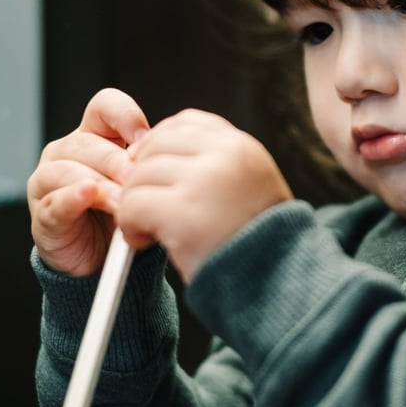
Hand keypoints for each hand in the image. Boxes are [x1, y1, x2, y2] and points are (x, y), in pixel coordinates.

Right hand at [27, 88, 149, 276]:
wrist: (105, 260)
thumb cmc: (125, 214)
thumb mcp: (141, 185)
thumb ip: (148, 166)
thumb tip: (165, 154)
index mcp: (95, 135)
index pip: (105, 106)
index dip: (125, 116)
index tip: (146, 139)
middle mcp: (67, 151)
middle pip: (87, 142)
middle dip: (116, 161)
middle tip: (137, 179)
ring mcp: (48, 181)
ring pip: (68, 170)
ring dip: (99, 184)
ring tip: (121, 201)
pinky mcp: (42, 213)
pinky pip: (54, 201)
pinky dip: (71, 198)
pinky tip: (87, 197)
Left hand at [117, 109, 292, 281]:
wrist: (276, 283)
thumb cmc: (255, 243)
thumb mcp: (250, 188)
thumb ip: (215, 164)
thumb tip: (152, 151)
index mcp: (242, 148)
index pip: (187, 123)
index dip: (159, 142)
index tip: (150, 168)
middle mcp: (226, 156)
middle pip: (157, 145)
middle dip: (141, 174)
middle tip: (145, 205)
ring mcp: (204, 181)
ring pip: (139, 176)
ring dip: (134, 204)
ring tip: (147, 229)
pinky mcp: (182, 212)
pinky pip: (133, 205)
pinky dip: (129, 225)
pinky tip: (143, 241)